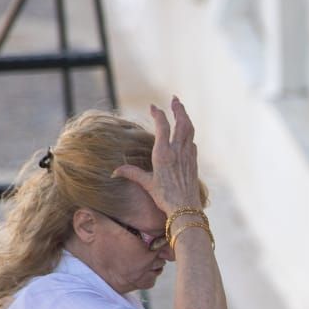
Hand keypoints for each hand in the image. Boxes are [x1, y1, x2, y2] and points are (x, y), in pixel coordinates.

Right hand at [112, 96, 201, 213]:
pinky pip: (192, 143)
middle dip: (178, 109)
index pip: (162, 126)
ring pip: (189, 130)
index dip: (158, 114)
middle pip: (181, 123)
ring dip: (185, 117)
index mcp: (163, 153)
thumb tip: (114, 171)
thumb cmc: (165, 197)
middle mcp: (177, 152)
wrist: (186, 209)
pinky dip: (189, 135)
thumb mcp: (146, 184)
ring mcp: (187, 156)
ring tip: (181, 109)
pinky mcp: (193, 162)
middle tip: (175, 99)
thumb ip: (132, 173)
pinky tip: (186, 135)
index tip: (153, 106)